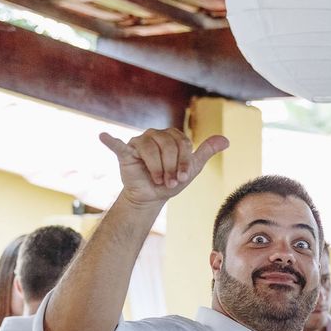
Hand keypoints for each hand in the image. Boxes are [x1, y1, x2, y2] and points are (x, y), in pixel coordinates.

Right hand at [100, 128, 228, 205]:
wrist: (153, 196)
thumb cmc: (172, 179)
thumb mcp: (192, 167)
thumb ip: (206, 151)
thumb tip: (227, 140)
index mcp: (171, 135)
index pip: (182, 143)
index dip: (183, 162)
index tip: (182, 178)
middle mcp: (155, 134)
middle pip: (168, 145)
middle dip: (171, 167)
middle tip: (169, 182)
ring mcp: (139, 142)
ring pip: (151, 149)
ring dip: (157, 168)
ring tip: (158, 180)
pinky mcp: (126, 153)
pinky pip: (119, 146)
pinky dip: (111, 141)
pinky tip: (103, 136)